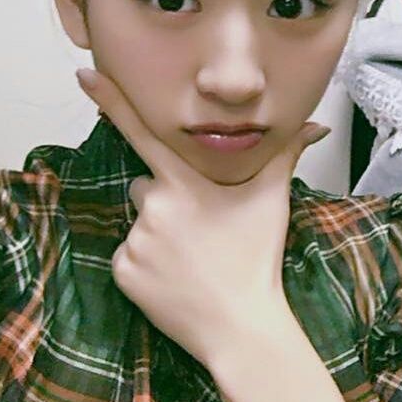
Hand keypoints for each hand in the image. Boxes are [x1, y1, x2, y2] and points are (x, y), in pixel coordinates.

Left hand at [76, 67, 329, 369]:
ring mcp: (135, 240)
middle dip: (165, 200)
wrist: (241, 327)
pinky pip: (128, 256)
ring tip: (190, 257)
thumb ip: (286, 154)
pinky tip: (174, 278)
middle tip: (198, 228)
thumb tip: (316, 126)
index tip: (84, 73)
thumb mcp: (272, 200)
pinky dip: (145, 265)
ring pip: (138, 222)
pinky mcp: (122, 271)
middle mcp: (153, 206)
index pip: (142, 132)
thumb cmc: (257, 258)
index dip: (111, 101)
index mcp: (184, 183)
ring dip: (156, 233)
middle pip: (145, 187)